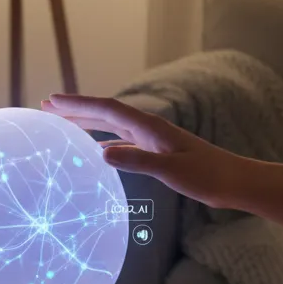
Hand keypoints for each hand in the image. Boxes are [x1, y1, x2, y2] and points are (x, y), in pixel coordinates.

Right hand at [40, 92, 245, 209]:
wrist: (235, 182)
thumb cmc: (209, 176)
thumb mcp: (172, 170)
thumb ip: (139, 161)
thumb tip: (103, 154)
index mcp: (150, 127)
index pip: (107, 110)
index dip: (78, 104)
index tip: (51, 100)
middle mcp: (149, 128)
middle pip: (106, 113)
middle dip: (76, 108)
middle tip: (47, 106)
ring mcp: (153, 139)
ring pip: (113, 126)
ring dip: (88, 122)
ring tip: (63, 123)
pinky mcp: (159, 152)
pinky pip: (123, 141)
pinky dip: (105, 141)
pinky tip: (97, 150)